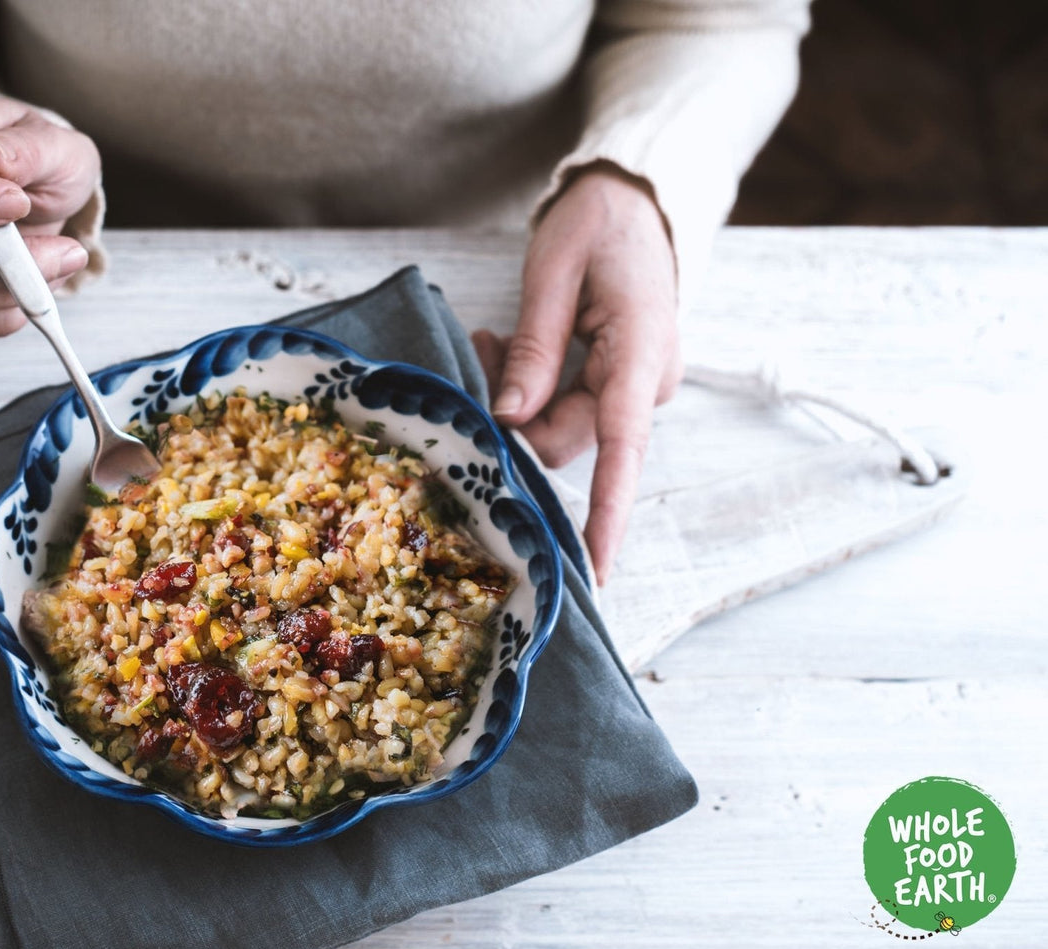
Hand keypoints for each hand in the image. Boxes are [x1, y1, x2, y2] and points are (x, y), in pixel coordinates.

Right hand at [0, 98, 100, 336]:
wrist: (46, 196)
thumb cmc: (41, 159)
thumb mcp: (53, 142)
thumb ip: (26, 147)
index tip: (17, 203)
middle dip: (4, 259)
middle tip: (66, 250)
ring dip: (18, 287)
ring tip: (64, 259)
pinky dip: (10, 311)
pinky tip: (38, 283)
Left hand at [473, 166, 680, 585]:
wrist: (637, 196)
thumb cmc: (601, 222)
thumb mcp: (555, 272)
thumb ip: (536, 347)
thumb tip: (510, 418)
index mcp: (643, 354)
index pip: (623, 448)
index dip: (606, 514)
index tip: (594, 570)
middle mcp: (644, 382)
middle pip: (567, 438)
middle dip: (513, 414)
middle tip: (485, 346)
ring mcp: (630, 385)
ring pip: (556, 424)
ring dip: (515, 395)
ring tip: (495, 337)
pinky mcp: (614, 381)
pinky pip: (561, 404)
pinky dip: (527, 386)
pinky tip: (507, 345)